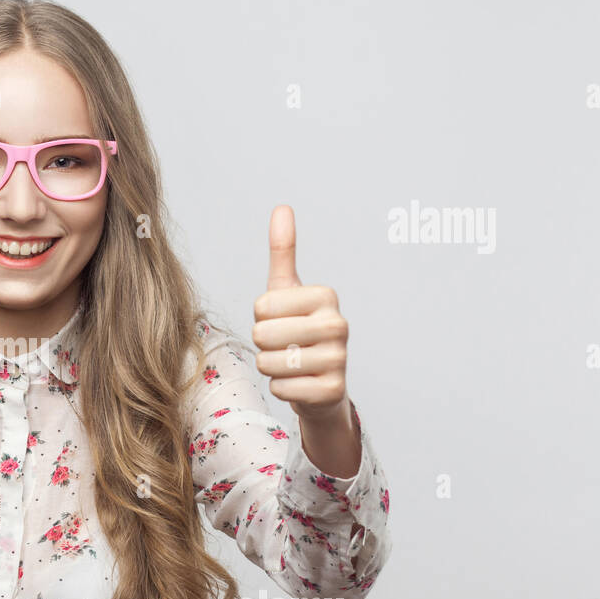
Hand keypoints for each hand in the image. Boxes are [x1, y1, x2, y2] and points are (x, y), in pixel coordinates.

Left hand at [250, 205, 349, 421]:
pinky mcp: (332, 390)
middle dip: (263, 344)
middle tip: (284, 346)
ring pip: (269, 362)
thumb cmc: (298, 331)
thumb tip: (282, 208)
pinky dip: (281, 389)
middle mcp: (338, 324)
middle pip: (262, 334)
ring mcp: (339, 359)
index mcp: (326, 296)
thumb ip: (283, 252)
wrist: (321, 383)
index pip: (261, 306)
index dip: (261, 318)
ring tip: (291, 364)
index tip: (281, 321)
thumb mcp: (288, 291)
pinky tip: (299, 383)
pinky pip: (280, 388)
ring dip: (271, 367)